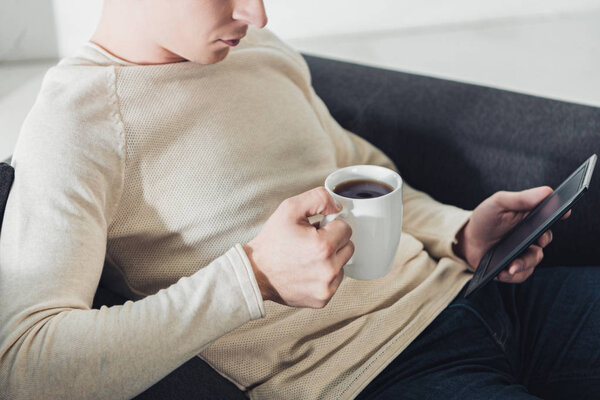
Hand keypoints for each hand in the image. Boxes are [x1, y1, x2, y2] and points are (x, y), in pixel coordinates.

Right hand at [243, 187, 353, 308]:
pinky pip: (335, 281)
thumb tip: (338, 206)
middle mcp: (328, 270)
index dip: (329, 225)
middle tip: (311, 242)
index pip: (346, 228)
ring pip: (343, 264)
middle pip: (348, 247)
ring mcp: (326, 288)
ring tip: (308, 257)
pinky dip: (325, 275)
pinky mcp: (322, 299)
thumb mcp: (290, 208)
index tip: (315, 230)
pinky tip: (307, 271)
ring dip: (331, 259)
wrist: (255, 273)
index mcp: (323, 246)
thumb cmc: (271, 241)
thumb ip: (319, 198)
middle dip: (333, 242)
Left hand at [454, 186, 571, 283]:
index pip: (551, 214)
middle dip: (543, 240)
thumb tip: (547, 192)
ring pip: (534, 259)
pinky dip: (512, 275)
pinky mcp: (516, 267)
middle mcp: (532, 235)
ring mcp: (525, 252)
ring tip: (511, 265)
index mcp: (530, 216)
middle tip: (538, 240)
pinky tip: (503, 272)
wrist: (468, 241)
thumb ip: (520, 199)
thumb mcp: (499, 203)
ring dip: (523, 263)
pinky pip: (521, 274)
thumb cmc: (485, 219)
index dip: (560, 212)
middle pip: (546, 238)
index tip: (564, 212)